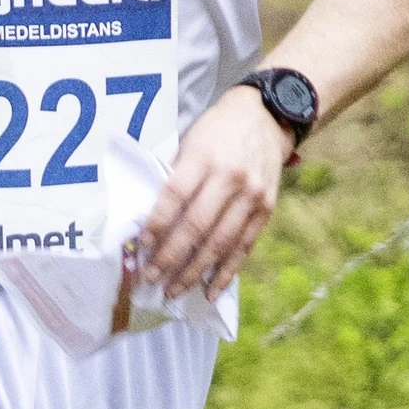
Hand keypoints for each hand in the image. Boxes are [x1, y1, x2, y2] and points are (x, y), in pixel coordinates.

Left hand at [141, 84, 294, 297]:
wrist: (267, 117)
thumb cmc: (219, 129)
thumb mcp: (191, 140)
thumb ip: (176, 177)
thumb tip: (151, 220)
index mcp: (205, 157)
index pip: (175, 196)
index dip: (157, 223)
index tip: (141, 245)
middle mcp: (231, 178)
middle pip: (197, 226)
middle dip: (171, 257)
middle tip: (150, 277)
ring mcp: (252, 196)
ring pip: (221, 243)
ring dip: (195, 272)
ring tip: (173, 290)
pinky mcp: (266, 210)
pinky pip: (244, 247)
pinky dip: (226, 272)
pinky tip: (210, 291)